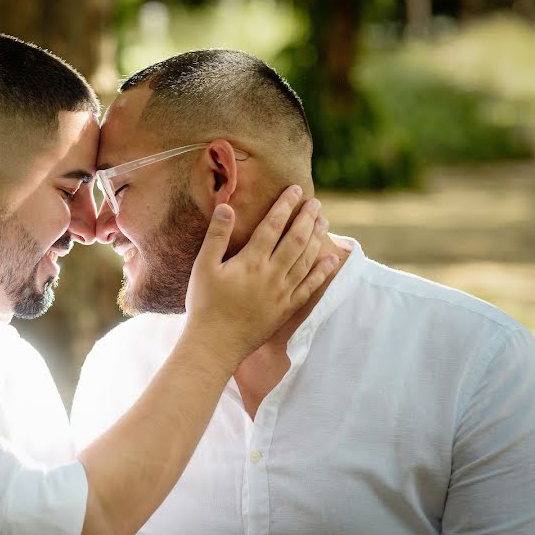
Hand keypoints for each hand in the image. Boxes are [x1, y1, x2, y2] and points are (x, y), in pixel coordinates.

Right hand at [184, 185, 336, 364]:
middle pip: (295, 239)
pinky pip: (310, 286)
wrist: (215, 344)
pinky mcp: (286, 308)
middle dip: (306, 218)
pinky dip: (322, 271)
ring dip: (316, 238)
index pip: (272, 225)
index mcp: (250, 261)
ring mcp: (282, 292)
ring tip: (323, 221)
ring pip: (306, 259)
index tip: (295, 190)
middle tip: (315, 202)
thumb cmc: (205, 304)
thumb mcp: (203, 267)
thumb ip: (217, 235)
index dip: (285, 205)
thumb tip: (226, 206)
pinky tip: (331, 259)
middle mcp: (271, 274)